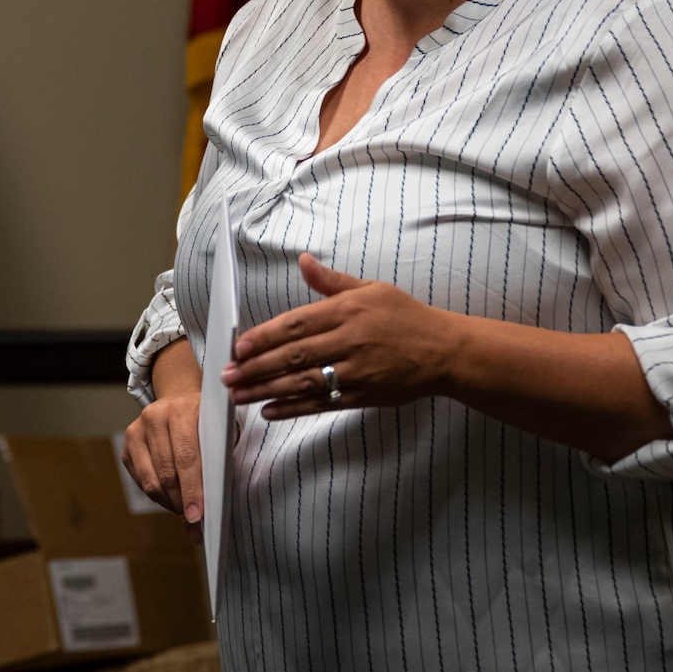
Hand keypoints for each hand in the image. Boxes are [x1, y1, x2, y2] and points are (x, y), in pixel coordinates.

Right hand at [121, 338, 203, 535]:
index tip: (197, 517)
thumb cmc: (206, 420)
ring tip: (185, 512)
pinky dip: (157, 495)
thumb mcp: (219, 430)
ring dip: (169, 502)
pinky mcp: (128, 442)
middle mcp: (155, 416)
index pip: (186, 457)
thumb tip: (213, 502)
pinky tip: (171, 498)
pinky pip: (141, 479)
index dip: (192, 490)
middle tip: (195, 524)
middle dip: (181, 503)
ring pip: (151, 480)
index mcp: (182, 409)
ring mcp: (137, 429)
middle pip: (167, 472)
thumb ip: (217, 458)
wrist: (179, 395)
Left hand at [225, 253, 462, 419]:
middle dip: (256, 367)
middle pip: (294, 356)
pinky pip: (323, 403)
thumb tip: (303, 261)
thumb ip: (332, 281)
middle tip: (227, 375)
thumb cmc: (405, 316)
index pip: (296, 324)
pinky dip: (294, 408)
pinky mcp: (364, 395)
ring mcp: (356, 371)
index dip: (264, 337)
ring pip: (304, 383)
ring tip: (238, 396)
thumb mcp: (371, 288)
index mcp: (347, 311)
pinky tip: (269, 411)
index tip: (238, 347)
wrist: (445, 351)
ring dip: (267, 390)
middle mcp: (349, 341)